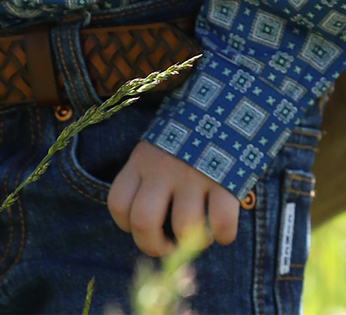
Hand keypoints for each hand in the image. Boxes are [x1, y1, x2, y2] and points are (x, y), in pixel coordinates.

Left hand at [108, 140, 240, 256]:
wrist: (227, 99)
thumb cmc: (188, 131)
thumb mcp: (159, 143)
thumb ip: (150, 174)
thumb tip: (147, 223)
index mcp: (142, 158)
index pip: (118, 203)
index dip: (126, 225)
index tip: (142, 225)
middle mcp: (163, 167)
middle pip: (143, 222)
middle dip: (153, 245)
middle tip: (168, 245)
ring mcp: (194, 173)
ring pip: (184, 227)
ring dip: (192, 242)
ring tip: (200, 234)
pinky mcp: (225, 180)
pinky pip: (222, 224)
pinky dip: (223, 235)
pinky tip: (223, 230)